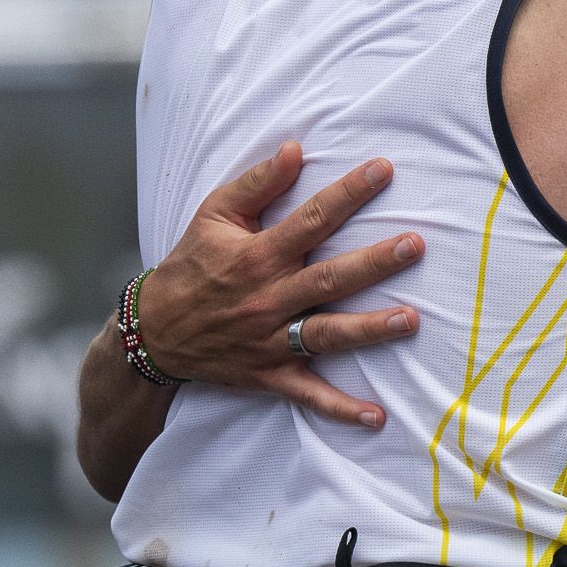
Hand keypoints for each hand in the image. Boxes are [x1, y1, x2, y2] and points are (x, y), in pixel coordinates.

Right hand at [138, 143, 424, 427]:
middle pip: (328, 279)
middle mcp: (268, 298)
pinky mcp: (268, 375)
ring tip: (410, 320)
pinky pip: (307, 395)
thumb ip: (257, 183)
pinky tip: (375, 417)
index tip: (384, 170)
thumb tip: (296, 148)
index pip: (310, 220)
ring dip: (369, 330)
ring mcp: (270, 340)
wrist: (153, 333)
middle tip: (414, 245)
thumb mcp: (213, 215)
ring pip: (326, 335)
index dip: (347, 194)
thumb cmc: (191, 265)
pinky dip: (339, 409)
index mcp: (257, 255)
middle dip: (373, 263)